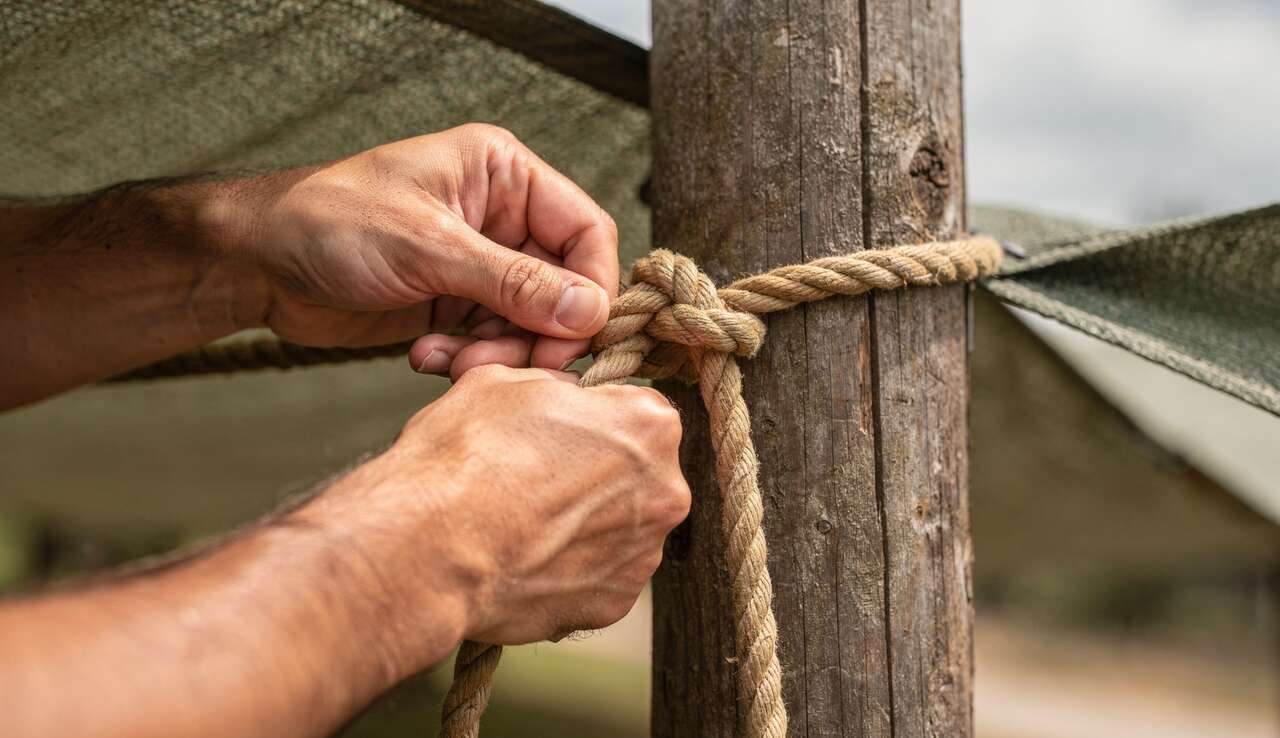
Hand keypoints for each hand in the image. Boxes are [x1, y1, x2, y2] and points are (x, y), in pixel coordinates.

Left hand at [225, 124, 618, 375]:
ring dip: (499, 352)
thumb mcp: (428, 247)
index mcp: (506, 175)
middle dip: (538, 332)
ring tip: (451, 361)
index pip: (587, 232)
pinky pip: (493, 342)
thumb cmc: (331, 223)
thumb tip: (590, 312)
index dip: (590, 288)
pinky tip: (427, 356)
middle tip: (507, 366)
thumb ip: (513, 282)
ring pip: (532, 323)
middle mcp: (503, 218)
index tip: (574, 336)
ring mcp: (481, 264)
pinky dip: (470, 358)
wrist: (256, 263)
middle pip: (565, 287)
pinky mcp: (457, 304)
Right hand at [310, 365, 688, 659]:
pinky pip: (599, 577)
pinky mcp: (615, 604)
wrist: (431, 547)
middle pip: (636, 474)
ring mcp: (642, 554)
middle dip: (596, 473)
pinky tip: (527, 559)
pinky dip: (570, 570)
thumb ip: (556, 386)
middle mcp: (665, 491)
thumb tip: (564, 396)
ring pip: (620, 528)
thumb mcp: (507, 380)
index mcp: (651, 425)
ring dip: (585, 524)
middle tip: (536, 478)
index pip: (636, 411)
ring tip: (525, 523)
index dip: (592, 418)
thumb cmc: (466, 456)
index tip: (556, 431)